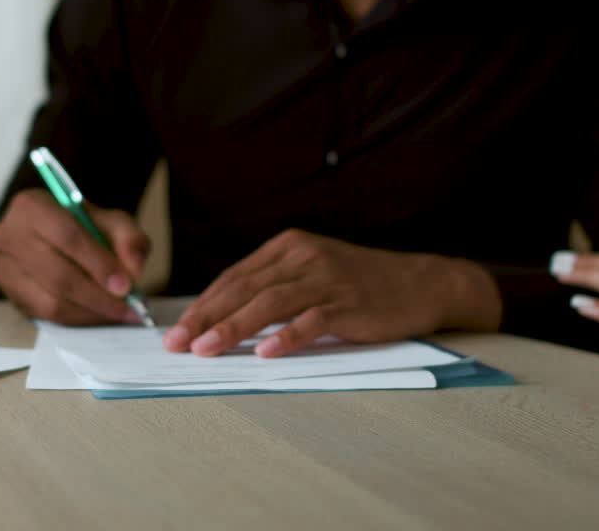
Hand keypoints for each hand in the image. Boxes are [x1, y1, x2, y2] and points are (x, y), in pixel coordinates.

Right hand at [0, 188, 149, 324]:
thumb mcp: (111, 220)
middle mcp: (9, 235)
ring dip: (92, 312)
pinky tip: (100, 314)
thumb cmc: (83, 226)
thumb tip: (134, 270)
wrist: (57, 237)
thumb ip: (129, 238)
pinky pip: (47, 316)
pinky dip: (80, 319)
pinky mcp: (11, 295)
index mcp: (32, 206)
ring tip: (120, 312)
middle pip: (58, 274)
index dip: (98, 263)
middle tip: (128, 305)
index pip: (66, 236)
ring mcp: (5, 268)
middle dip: (98, 294)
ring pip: (52, 301)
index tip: (126, 284)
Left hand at [162, 229, 501, 357]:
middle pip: (244, 288)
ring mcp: (327, 278)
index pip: (235, 277)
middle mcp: (304, 257)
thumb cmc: (358, 283)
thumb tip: (222, 314)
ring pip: (270, 302)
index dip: (203, 304)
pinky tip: (264, 352)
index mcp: (288, 246)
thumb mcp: (311, 270)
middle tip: (178, 343)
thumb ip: (273, 285)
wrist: (420, 283)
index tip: (178, 330)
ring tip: (207, 349)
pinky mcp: (349, 303)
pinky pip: (311, 320)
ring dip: (234, 327)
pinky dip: (286, 337)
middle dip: (206, 317)